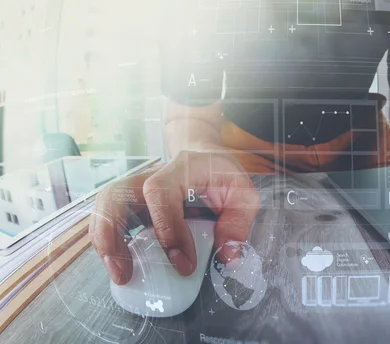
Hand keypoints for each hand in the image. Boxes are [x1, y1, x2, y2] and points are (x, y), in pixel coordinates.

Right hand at [88, 150, 260, 284]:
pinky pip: (108, 218)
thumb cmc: (222, 175)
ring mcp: (136, 188)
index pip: (160, 194)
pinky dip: (107, 242)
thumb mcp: (243, 193)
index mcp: (180, 168)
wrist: (205, 157)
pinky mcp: (131, 203)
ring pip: (104, 206)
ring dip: (104, 242)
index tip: (183, 263)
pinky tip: (120, 264)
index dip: (167, 229)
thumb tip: (227, 257)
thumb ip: (238, 223)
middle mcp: (151, 175)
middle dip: (114, 235)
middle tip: (126, 273)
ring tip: (120, 274)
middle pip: (115, 194)